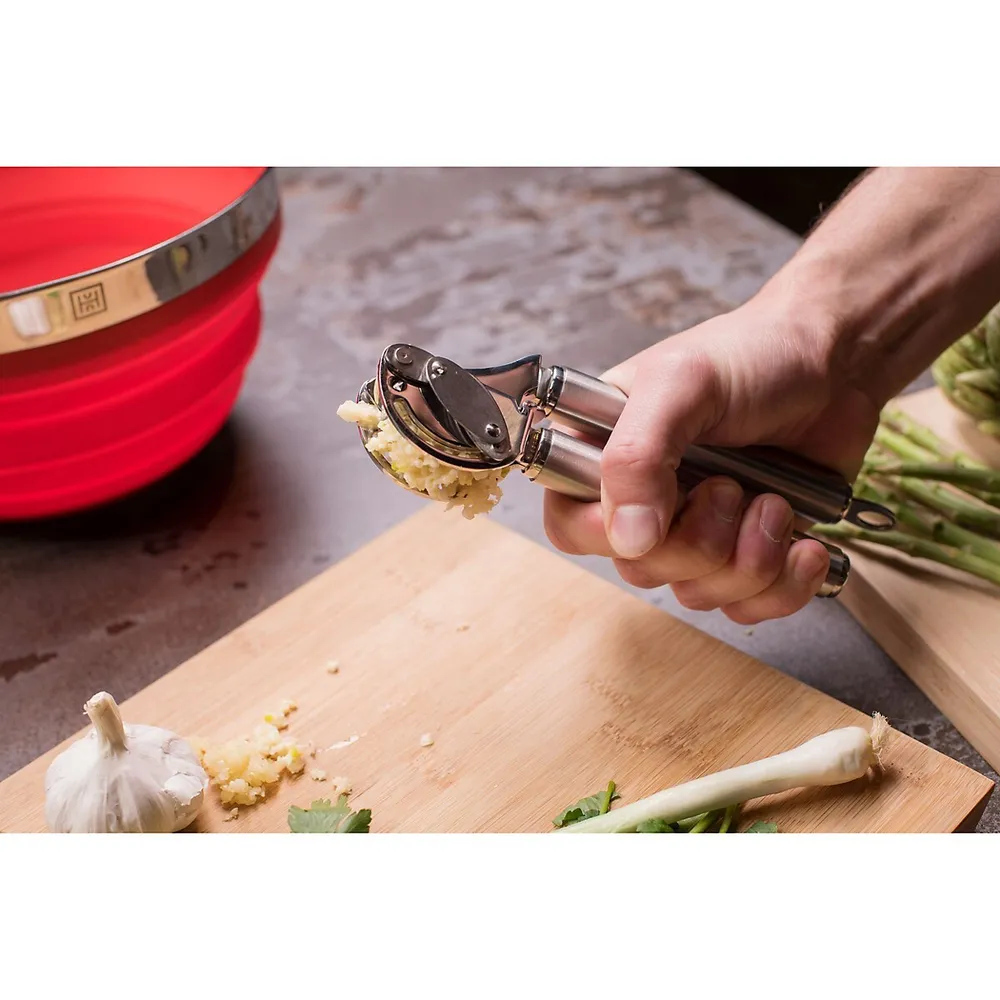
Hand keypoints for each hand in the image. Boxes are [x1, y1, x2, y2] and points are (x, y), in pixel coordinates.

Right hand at [542, 298, 880, 623]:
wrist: (836, 364)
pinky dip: (784, 586)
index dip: (610, 533)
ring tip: (775, 502)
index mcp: (603, 453)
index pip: (570, 525)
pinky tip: (804, 544)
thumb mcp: (682, 384)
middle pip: (639, 569)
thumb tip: (628, 540)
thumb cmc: (752, 356)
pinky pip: (748, 609)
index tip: (664, 505)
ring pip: (696, 593)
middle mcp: (641, 499)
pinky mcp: (745, 552)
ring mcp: (694, 529)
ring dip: (749, 560)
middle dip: (699, 542)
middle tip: (730, 487)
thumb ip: (637, 455)